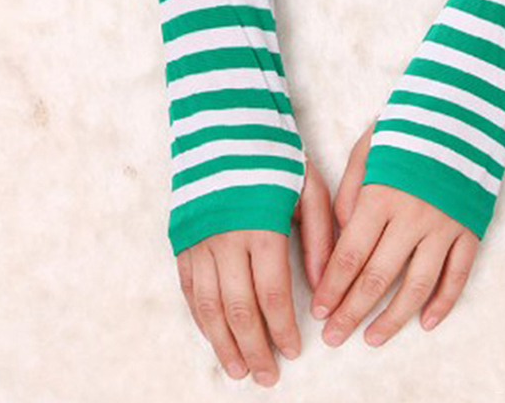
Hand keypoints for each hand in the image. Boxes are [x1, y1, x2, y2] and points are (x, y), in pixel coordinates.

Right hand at [175, 159, 333, 385]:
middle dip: (254, 348)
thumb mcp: (310, 189)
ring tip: (238, 370)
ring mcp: (199, 241)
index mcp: (261, 227)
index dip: (282, 328)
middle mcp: (225, 240)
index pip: (272, 294)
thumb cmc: (276, 157)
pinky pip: (188, 289)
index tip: (295, 350)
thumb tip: (322, 288)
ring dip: (222, 343)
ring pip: (207, 307)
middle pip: (238, 309)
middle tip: (267, 377)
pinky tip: (213, 336)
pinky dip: (200, 318)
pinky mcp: (182, 239)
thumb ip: (319, 238)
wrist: (228, 126)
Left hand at [310, 124, 479, 347]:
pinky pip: (458, 274)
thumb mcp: (368, 149)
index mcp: (381, 197)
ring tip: (373, 338)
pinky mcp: (470, 228)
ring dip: (393, 317)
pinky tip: (425, 322)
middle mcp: (412, 217)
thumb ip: (350, 192)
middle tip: (334, 337)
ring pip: (417, 284)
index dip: (332, 287)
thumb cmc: (406, 129)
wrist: (460, 112)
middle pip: (378, 277)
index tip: (319, 312)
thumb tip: (343, 234)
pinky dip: (443, 302)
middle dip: (352, 311)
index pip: (350, 255)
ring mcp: (444, 225)